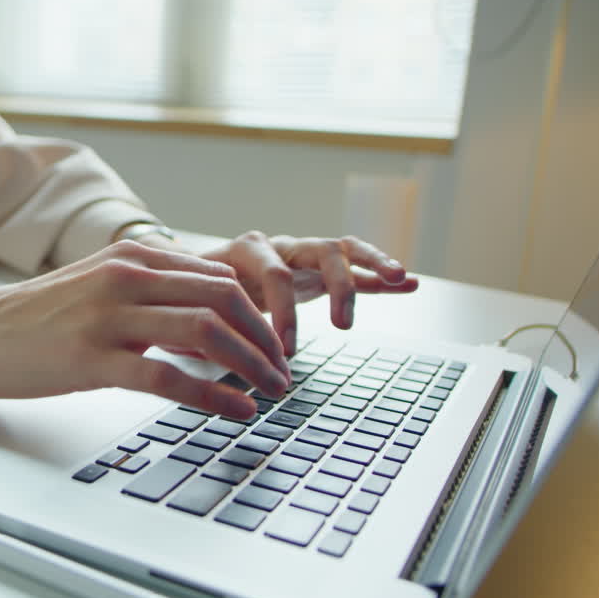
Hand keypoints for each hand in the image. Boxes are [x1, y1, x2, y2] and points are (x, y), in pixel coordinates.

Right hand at [0, 241, 290, 418]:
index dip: (259, 314)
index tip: (274, 346)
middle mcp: (125, 277)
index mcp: (131, 257)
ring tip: (270, 393)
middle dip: (265, 339)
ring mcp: (108, 317)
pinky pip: (170, 376)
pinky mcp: (92, 358)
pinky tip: (236, 412)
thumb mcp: (96, 287)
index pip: (220, 277)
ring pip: (206, 332)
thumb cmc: (32, 318)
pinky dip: (213, 396)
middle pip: (224, 298)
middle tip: (283, 373)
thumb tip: (207, 319)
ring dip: (251, 365)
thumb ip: (149, 292)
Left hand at [146, 231, 417, 355]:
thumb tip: (198, 348)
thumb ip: (200, 320)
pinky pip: (353, 265)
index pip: (274, 274)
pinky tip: (408, 283)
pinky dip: (379, 272)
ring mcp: (299, 254)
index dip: (282, 312)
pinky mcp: (316, 269)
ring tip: (397, 278)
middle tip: (342, 326)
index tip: (283, 350)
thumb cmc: (190, 296)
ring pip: (341, 251)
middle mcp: (276, 246)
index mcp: (243, 251)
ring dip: (371, 264)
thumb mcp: (190, 307)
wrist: (190, 276)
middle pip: (317, 252)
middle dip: (336, 288)